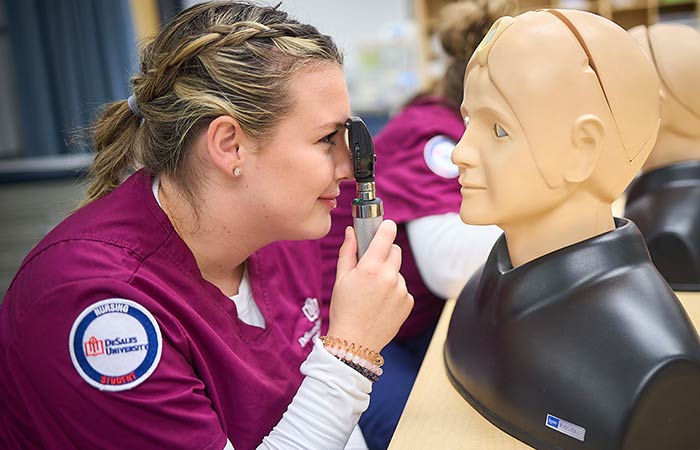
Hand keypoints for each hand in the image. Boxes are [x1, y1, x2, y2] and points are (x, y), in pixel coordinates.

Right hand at [327, 220, 413, 352]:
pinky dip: (394, 291)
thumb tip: (351, 231)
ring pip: (398, 271)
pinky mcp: (408, 302)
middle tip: (371, 266)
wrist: (355, 343)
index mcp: (370, 268)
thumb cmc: (344, 310)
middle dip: (385, 253)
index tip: (386, 226)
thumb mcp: (341, 279)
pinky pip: (402, 288)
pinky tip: (381, 303)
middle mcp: (390, 277)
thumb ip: (348, 252)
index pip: (386, 236)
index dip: (386, 228)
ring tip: (373, 293)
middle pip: (395, 251)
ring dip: (389, 275)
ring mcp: (401, 290)